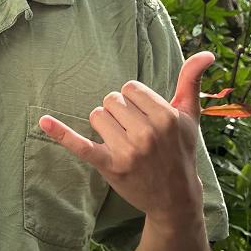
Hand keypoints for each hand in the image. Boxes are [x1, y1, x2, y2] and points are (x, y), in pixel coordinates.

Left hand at [38, 52, 214, 224]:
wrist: (175, 198)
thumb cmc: (181, 150)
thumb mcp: (190, 115)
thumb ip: (191, 80)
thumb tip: (207, 52)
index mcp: (166, 115)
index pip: (130, 88)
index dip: (135, 101)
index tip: (147, 118)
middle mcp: (148, 133)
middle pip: (111, 100)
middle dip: (120, 113)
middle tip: (137, 134)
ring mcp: (129, 151)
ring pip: (97, 116)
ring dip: (106, 127)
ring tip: (125, 144)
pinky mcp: (109, 166)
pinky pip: (80, 145)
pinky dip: (61, 133)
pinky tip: (43, 122)